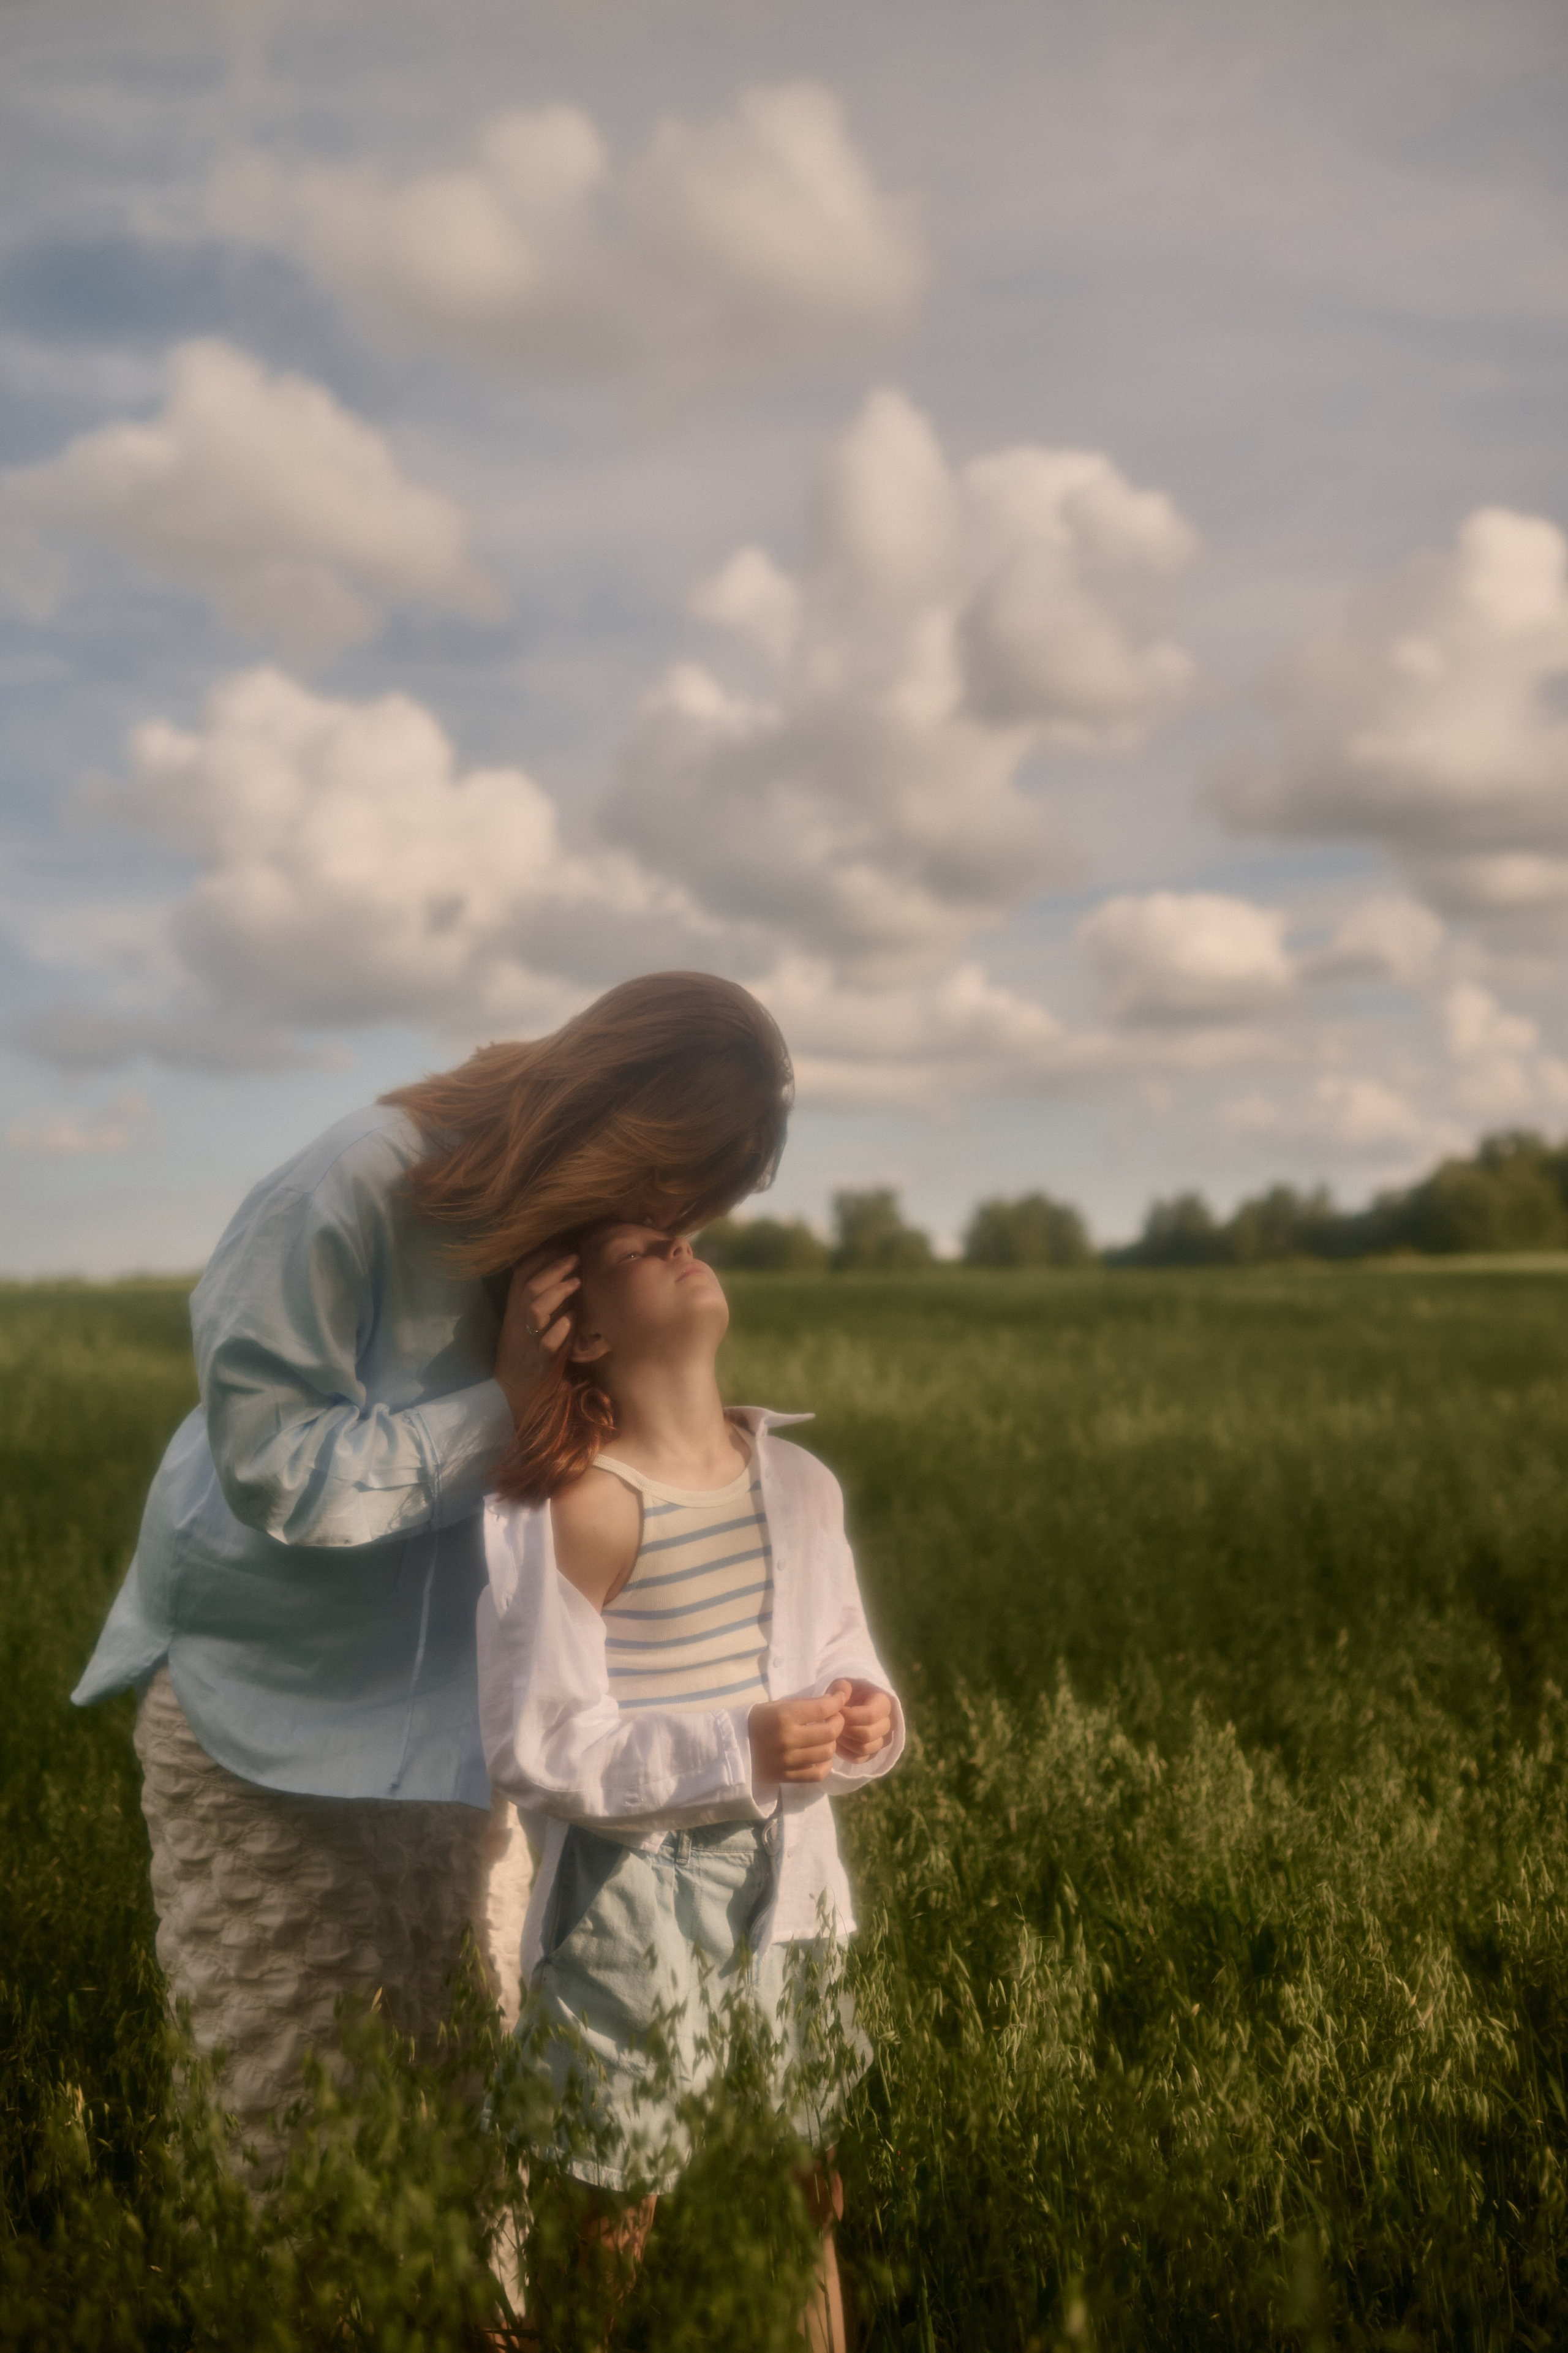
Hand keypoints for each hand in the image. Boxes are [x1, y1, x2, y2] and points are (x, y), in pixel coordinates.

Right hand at [492, 1249, 579, 1422]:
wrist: (514, 1394)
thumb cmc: (527, 1355)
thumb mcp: (528, 1324)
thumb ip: (541, 1302)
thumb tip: (565, 1273)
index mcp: (513, 1311)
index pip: (520, 1276)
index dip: (539, 1257)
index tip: (561, 1244)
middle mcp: (517, 1323)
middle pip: (529, 1287)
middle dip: (553, 1268)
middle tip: (575, 1256)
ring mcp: (527, 1343)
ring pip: (535, 1311)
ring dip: (557, 1293)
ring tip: (578, 1282)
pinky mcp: (539, 1363)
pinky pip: (547, 1344)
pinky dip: (561, 1329)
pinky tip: (573, 1320)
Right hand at [748, 1693, 846, 1784]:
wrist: (732, 1746)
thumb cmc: (756, 1721)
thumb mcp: (777, 1705)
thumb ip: (804, 1705)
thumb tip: (834, 1700)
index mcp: (784, 1716)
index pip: (822, 1708)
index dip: (837, 1701)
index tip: (840, 1698)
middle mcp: (788, 1738)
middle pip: (830, 1732)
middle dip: (838, 1722)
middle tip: (835, 1719)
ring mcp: (788, 1760)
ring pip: (827, 1753)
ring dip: (831, 1743)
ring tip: (825, 1738)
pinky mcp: (787, 1777)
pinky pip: (817, 1774)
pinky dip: (825, 1765)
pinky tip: (820, 1757)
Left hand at [827, 1679, 893, 1762]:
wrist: (852, 1703)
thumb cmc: (848, 1691)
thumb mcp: (844, 1682)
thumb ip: (842, 1686)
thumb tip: (842, 1694)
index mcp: (885, 1702)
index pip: (869, 1715)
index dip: (849, 1715)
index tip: (836, 1711)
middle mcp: (889, 1723)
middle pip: (867, 1734)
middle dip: (845, 1730)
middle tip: (832, 1723)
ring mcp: (883, 1739)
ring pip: (864, 1749)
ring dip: (844, 1742)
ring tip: (833, 1731)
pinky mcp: (874, 1751)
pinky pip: (860, 1759)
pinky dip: (846, 1753)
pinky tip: (837, 1743)